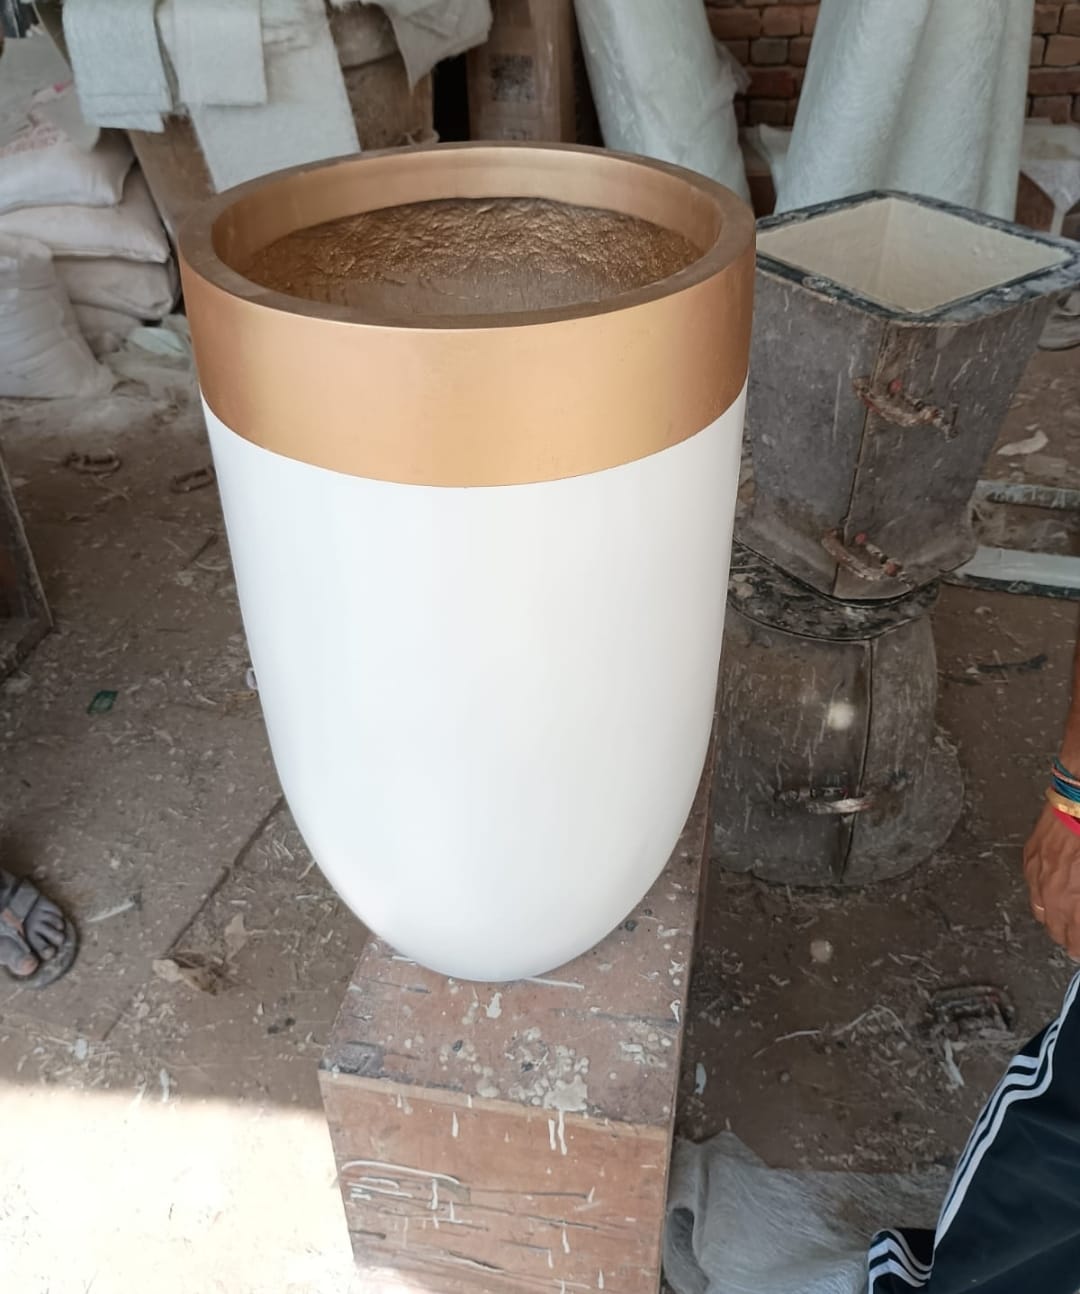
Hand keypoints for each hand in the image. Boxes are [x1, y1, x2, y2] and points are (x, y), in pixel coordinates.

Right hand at [1023, 803, 1079, 957]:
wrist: (1079, 805)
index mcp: (1075, 903)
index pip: (1076, 941)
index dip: (1079, 948)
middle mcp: (1055, 896)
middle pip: (1058, 932)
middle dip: (1069, 940)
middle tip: (1075, 943)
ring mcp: (1039, 878)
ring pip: (1042, 914)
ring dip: (1055, 922)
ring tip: (1064, 924)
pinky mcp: (1030, 861)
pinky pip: (1033, 891)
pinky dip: (1043, 899)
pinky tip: (1052, 897)